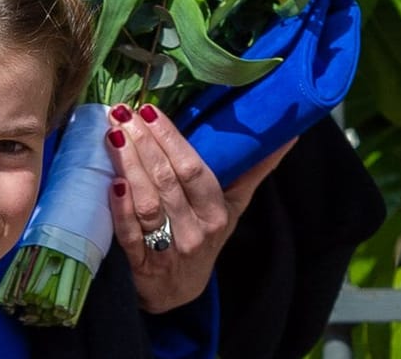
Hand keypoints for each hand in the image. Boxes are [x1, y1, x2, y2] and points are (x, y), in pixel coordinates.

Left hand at [104, 103, 294, 313]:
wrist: (178, 291)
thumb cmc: (206, 236)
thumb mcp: (234, 205)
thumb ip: (255, 168)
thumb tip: (288, 135)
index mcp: (217, 212)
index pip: (194, 169)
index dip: (171, 139)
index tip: (150, 110)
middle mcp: (196, 231)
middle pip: (167, 181)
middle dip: (144, 143)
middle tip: (123, 113)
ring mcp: (168, 251)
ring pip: (147, 203)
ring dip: (128, 166)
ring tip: (112, 135)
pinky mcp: (141, 266)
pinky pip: (130, 235)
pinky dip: (120, 209)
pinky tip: (112, 183)